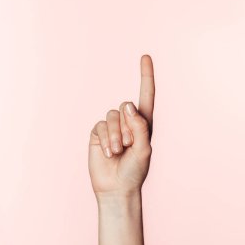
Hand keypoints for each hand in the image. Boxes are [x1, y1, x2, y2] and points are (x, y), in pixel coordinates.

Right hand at [88, 54, 154, 198]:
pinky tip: (109, 153)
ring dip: (116, 135)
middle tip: (129, 147)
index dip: (146, 76)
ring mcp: (112, 126)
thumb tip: (127, 104)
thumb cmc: (135, 170)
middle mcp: (128, 121)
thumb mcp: (144, 149)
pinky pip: (101, 125)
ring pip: (112, 115)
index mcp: (143, 123)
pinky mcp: (99, 132)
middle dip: (127, 127)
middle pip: (126, 106)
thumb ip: (139, 125)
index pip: (146, 95)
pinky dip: (106, 139)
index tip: (145, 56)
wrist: (116, 188)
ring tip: (118, 151)